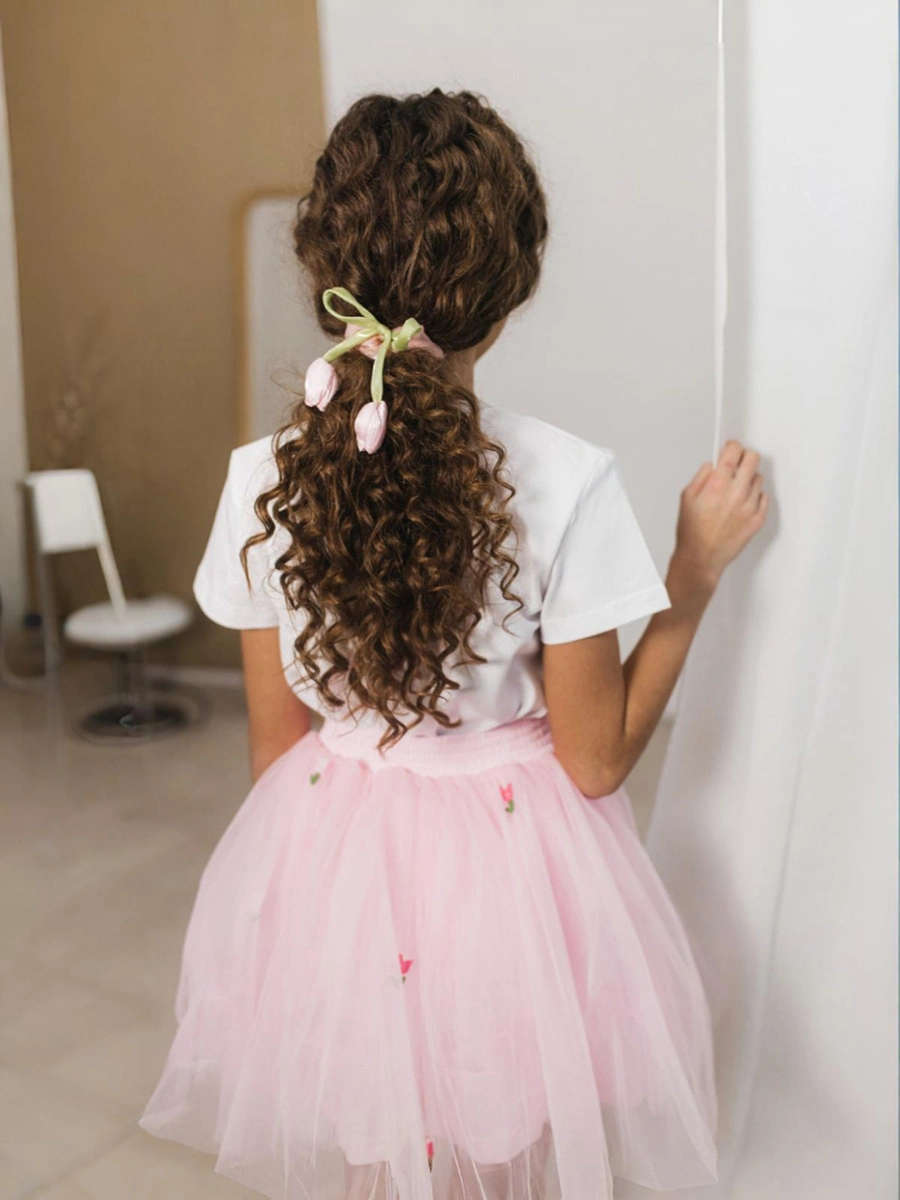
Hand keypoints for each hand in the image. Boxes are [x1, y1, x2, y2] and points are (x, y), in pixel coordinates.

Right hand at [674, 439, 768, 590]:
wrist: (701, 558)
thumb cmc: (692, 532)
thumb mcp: (687, 497)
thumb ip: (702, 476)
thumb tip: (714, 465)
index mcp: (717, 485)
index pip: (734, 452)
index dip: (732, 446)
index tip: (731, 448)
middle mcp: (736, 493)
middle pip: (753, 459)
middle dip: (745, 457)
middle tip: (739, 462)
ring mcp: (750, 507)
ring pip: (759, 478)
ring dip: (749, 478)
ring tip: (736, 489)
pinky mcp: (757, 519)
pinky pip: (763, 498)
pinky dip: (755, 496)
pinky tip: (742, 503)